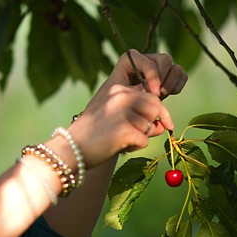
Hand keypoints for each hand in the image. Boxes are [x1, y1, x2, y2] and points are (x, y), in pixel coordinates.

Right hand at [66, 50, 187, 166]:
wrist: (71, 148)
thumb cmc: (93, 133)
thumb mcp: (114, 114)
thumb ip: (137, 114)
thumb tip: (163, 124)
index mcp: (118, 88)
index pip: (151, 95)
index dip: (160, 111)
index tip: (165, 124)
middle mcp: (121, 96)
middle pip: (155, 108)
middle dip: (153, 124)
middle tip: (141, 135)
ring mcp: (122, 112)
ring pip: (150, 126)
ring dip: (141, 137)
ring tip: (121, 139)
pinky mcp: (124, 130)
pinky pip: (144, 141)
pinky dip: (134, 147)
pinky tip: (118, 146)